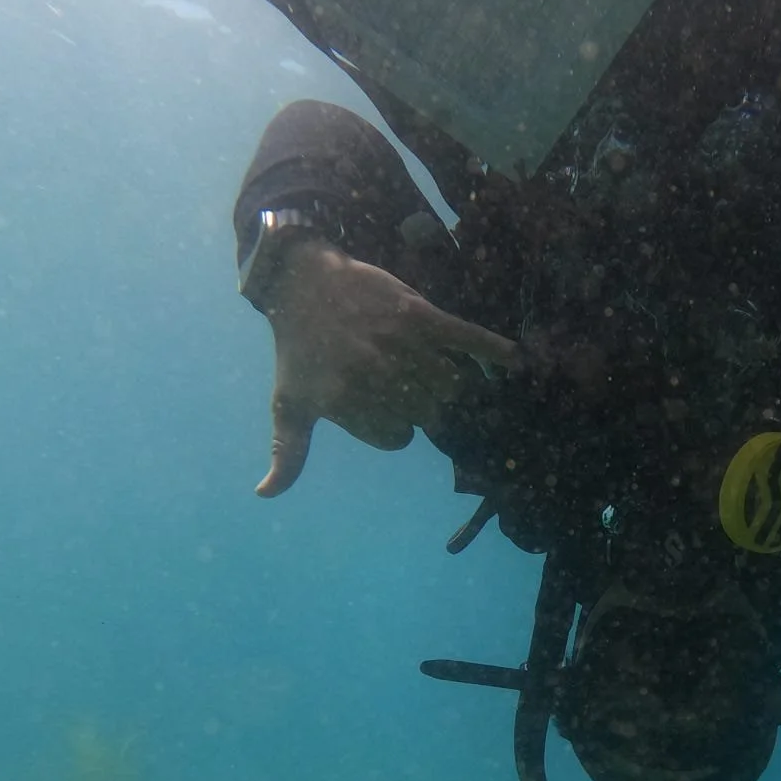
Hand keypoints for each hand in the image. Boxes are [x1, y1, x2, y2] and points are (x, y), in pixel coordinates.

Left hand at [254, 240, 516, 496]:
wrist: (303, 284)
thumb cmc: (297, 351)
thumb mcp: (287, 404)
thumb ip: (288, 455)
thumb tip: (265, 496)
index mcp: (346, 401)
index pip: (397, 438)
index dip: (392, 428)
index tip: (378, 408)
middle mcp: (374, 374)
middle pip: (428, 413)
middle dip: (421, 407)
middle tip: (404, 386)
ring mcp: (399, 342)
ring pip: (451, 384)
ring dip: (450, 386)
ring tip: (434, 377)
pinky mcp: (419, 314)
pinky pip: (465, 338)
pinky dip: (493, 349)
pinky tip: (515, 361)